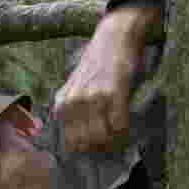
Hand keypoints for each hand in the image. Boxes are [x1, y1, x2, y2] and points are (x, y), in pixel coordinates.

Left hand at [53, 6, 161, 152]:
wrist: (113, 37)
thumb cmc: (96, 65)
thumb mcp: (73, 88)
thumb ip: (70, 110)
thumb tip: (75, 141)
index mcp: (61, 104)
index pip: (69, 143)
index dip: (84, 151)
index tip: (97, 151)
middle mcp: (73, 103)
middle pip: (85, 144)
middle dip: (101, 149)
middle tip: (113, 146)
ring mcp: (91, 98)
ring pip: (102, 137)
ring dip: (114, 142)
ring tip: (121, 137)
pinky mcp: (112, 92)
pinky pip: (118, 124)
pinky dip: (124, 130)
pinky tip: (127, 126)